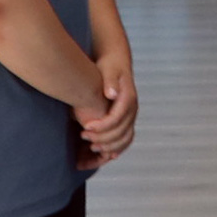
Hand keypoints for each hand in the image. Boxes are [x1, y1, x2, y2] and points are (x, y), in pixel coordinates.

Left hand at [74, 47, 139, 166]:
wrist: (116, 63)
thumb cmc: (110, 66)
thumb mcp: (109, 69)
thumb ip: (110, 81)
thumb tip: (111, 93)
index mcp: (129, 98)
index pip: (117, 118)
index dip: (102, 126)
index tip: (85, 127)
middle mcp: (132, 110)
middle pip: (121, 131)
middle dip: (102, 137)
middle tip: (83, 136)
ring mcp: (130, 116)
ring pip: (125, 138)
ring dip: (109, 146)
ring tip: (91, 147)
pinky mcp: (126, 120)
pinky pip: (125, 139)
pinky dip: (116, 148)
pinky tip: (103, 153)